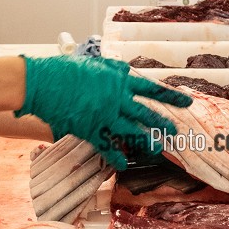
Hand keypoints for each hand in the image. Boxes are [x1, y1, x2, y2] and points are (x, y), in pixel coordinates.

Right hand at [14, 56, 191, 169]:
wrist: (41, 82)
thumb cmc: (65, 70)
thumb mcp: (93, 64)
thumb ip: (112, 70)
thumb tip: (126, 71)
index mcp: (117, 80)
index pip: (151, 89)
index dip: (171, 96)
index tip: (188, 102)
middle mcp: (115, 99)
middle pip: (145, 114)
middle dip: (163, 124)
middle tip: (176, 133)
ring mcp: (103, 115)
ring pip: (131, 132)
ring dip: (146, 142)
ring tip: (157, 150)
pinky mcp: (88, 129)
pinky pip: (107, 146)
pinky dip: (116, 156)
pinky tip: (124, 165)